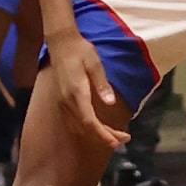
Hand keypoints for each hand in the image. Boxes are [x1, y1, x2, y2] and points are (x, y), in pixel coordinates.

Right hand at [46, 34, 130, 149]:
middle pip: (86, 127)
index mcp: (77, 92)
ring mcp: (63, 102)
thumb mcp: (95, 64)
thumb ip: (102, 84)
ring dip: (98, 132)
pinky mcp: (63, 101)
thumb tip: (111, 103)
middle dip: (105, 136)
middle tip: (125, 138)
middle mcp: (68, 101)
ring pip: (80, 126)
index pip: (89, 121)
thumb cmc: (80, 51)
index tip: (116, 142)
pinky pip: (76, 120)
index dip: (102, 134)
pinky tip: (99, 127)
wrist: (60, 43)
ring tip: (116, 135)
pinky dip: (89, 127)